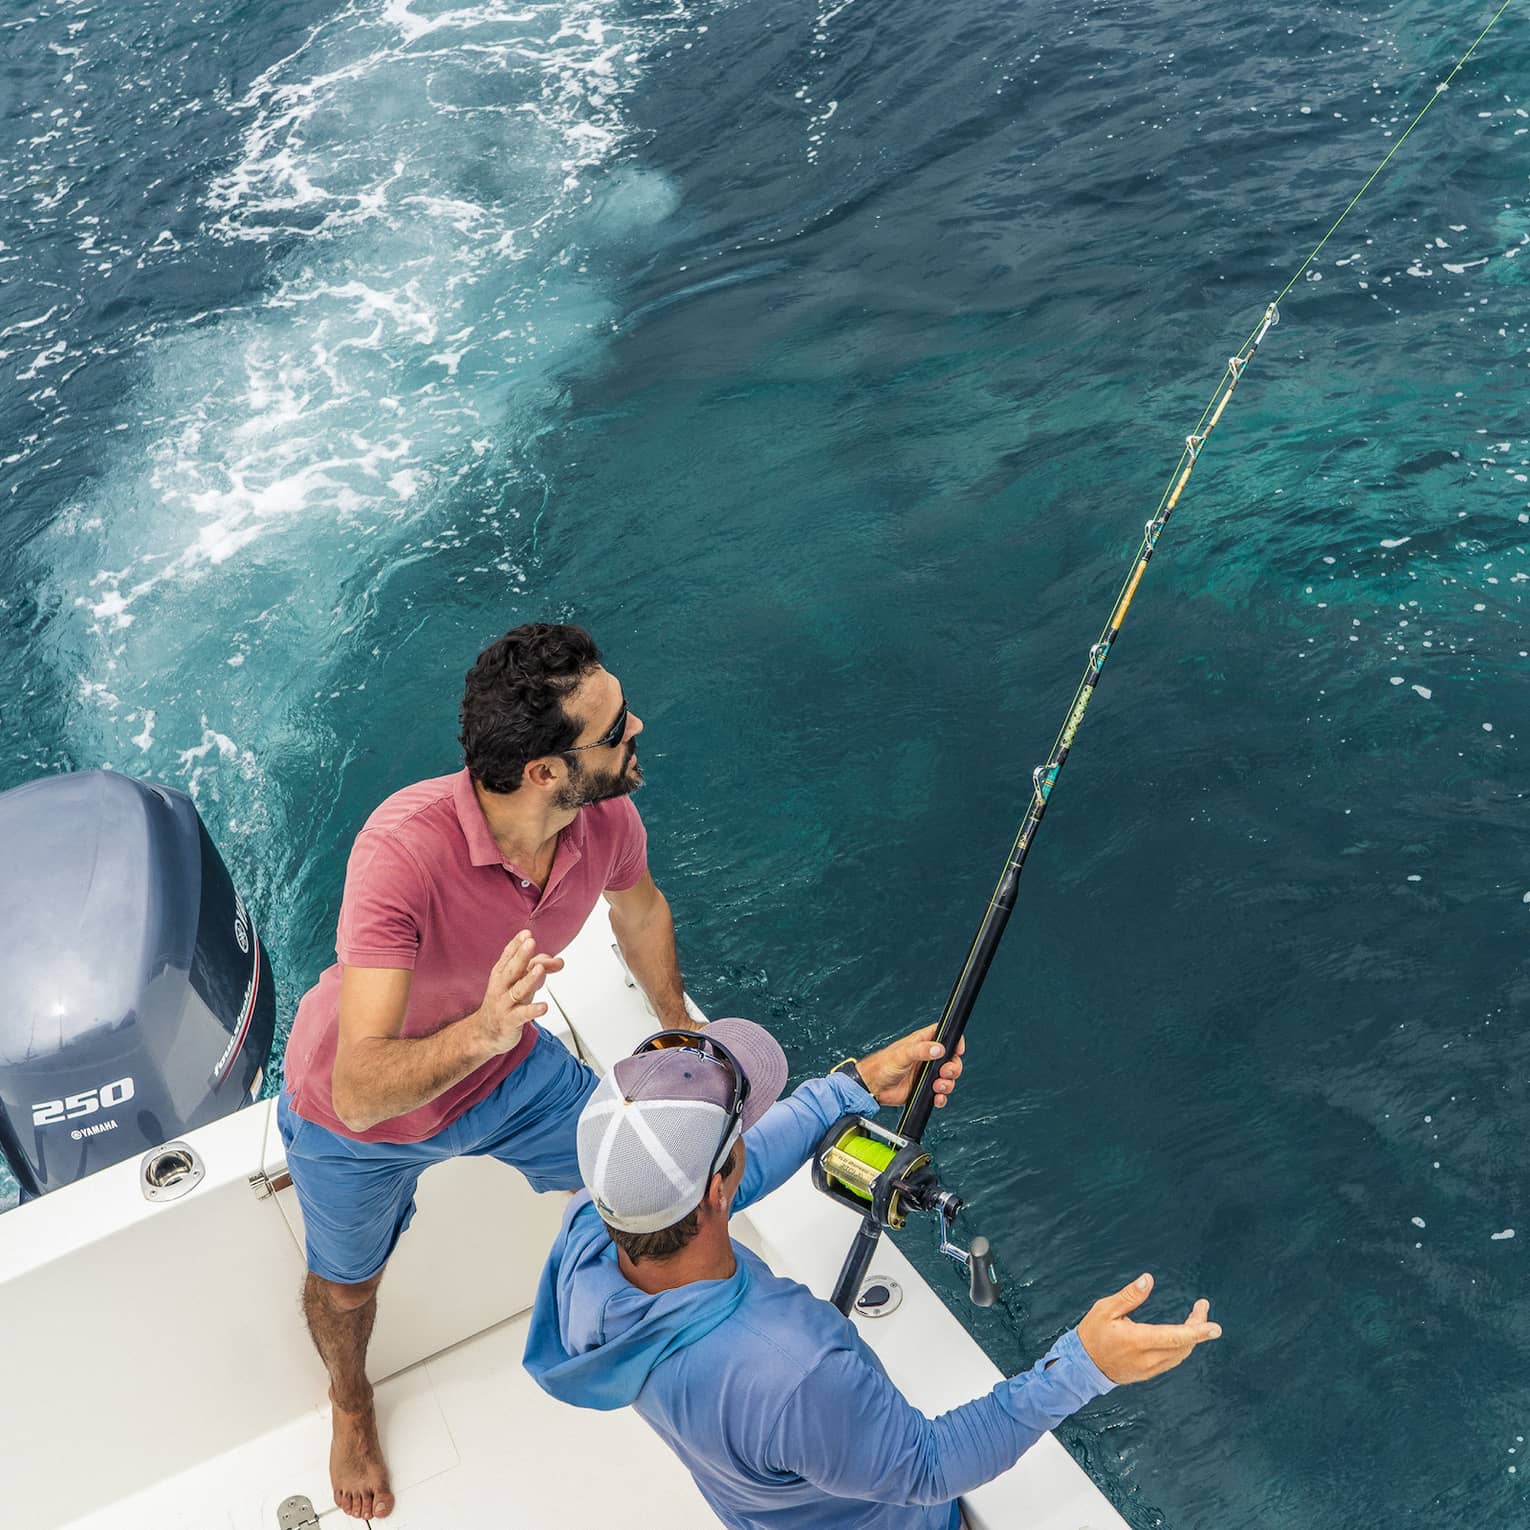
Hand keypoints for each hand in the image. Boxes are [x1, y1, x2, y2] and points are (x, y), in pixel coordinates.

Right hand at [473, 931, 563, 1054]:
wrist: (484, 1033)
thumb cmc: (504, 1002)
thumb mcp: (520, 983)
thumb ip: (538, 968)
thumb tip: (558, 960)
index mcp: (501, 974)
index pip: (508, 956)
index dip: (517, 944)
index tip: (526, 933)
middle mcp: (501, 987)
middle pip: (512, 969)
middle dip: (522, 955)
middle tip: (530, 942)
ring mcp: (504, 1004)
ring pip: (518, 990)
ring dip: (529, 979)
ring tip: (539, 969)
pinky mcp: (510, 1021)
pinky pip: (522, 1015)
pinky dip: (533, 1011)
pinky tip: (543, 1007)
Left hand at [855, 1024, 965, 1108]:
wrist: (873, 1087)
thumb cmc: (882, 1065)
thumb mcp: (902, 1054)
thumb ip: (920, 1050)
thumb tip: (938, 1049)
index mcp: (922, 1043)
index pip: (944, 1035)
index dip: (954, 1041)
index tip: (958, 1050)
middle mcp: (927, 1057)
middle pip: (951, 1059)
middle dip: (954, 1067)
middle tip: (945, 1073)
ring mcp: (926, 1073)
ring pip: (948, 1077)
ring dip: (948, 1083)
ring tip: (937, 1086)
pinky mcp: (924, 1088)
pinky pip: (940, 1093)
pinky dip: (942, 1097)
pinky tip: (936, 1097)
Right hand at [1076, 1273, 1221, 1384]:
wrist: (1083, 1366)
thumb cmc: (1093, 1333)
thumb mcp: (1105, 1308)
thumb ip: (1129, 1295)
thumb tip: (1149, 1279)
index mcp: (1137, 1340)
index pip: (1174, 1336)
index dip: (1197, 1332)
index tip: (1216, 1328)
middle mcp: (1147, 1358)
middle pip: (1183, 1344)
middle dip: (1198, 1327)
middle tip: (1202, 1306)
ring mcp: (1149, 1368)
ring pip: (1180, 1354)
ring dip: (1191, 1337)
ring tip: (1196, 1318)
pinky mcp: (1149, 1373)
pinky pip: (1173, 1359)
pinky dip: (1182, 1345)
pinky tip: (1181, 1334)